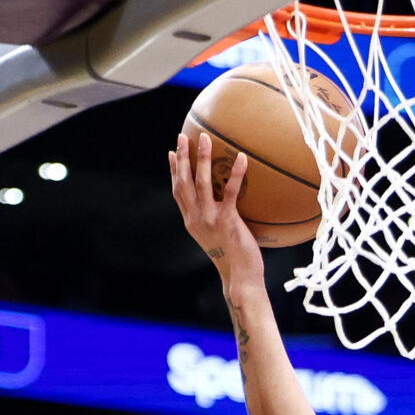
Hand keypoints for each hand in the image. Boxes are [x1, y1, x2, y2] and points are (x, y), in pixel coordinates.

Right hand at [168, 131, 257, 279]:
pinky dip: (234, 174)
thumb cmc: (234, 260)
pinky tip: (241, 158)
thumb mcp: (217, 238)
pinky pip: (229, 192)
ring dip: (201, 159)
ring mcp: (209, 219)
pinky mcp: (226, 220)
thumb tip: (225, 205)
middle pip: (184, 183)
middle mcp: (195, 219)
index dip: (174, 172)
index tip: (172, 153)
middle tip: (182, 137)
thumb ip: (215, 220)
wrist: (239, 277)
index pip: (178, 192)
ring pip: (200, 183)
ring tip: (205, 139)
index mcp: (191, 222)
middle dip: (182, 158)